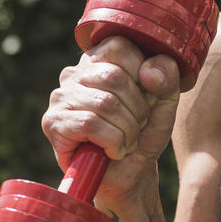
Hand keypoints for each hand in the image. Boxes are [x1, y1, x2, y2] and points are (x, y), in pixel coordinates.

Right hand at [42, 36, 180, 214]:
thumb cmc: (144, 135)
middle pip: (114, 77)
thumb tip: (148, 70)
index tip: (146, 99)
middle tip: (136, 128)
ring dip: (127, 131)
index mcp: (99, 60)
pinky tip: (112, 151)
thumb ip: (167, 77)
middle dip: (137, 110)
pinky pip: (90, 124)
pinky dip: (113, 142)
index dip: (142, 75)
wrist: (131, 175)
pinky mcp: (53, 122)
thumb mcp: (165, 102)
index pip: (120, 46)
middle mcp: (74, 73)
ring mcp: (60, 97)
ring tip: (125, 142)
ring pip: (105, 103)